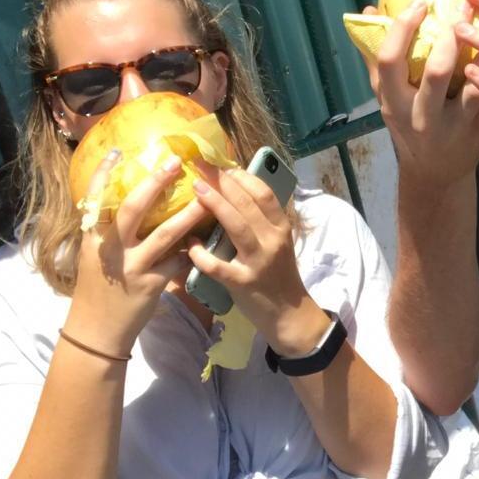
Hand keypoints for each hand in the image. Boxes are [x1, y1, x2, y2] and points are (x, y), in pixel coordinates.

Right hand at [66, 151, 210, 354]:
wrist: (97, 330)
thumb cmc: (98, 288)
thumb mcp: (96, 257)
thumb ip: (111, 233)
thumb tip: (133, 201)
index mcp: (93, 239)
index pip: (94, 199)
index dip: (104, 174)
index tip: (118, 152)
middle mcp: (110, 249)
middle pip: (132, 209)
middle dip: (154, 184)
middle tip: (175, 163)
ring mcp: (131, 267)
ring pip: (164, 235)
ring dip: (188, 215)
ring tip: (207, 198)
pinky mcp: (151, 284)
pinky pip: (179, 261)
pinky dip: (194, 249)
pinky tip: (208, 238)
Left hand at [186, 169, 329, 355]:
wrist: (289, 314)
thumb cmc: (278, 274)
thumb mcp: (278, 243)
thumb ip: (261, 221)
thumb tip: (234, 192)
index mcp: (281, 228)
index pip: (264, 193)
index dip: (242, 176)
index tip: (222, 165)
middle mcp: (272, 241)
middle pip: (248, 204)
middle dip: (223, 181)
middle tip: (201, 165)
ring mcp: (258, 262)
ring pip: (237, 226)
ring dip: (216, 204)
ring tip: (197, 188)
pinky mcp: (243, 283)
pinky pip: (218, 265)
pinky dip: (201, 253)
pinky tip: (189, 243)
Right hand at [366, 1, 478, 188]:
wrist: (433, 174)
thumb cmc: (408, 124)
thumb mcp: (387, 96)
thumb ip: (377, 56)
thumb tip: (372, 11)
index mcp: (394, 101)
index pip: (390, 61)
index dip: (403, 28)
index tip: (421, 1)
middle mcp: (422, 115)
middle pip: (436, 72)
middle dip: (452, 36)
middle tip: (466, 3)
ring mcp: (454, 125)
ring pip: (476, 86)